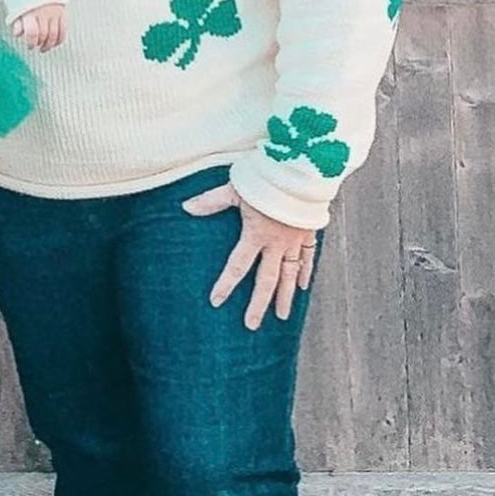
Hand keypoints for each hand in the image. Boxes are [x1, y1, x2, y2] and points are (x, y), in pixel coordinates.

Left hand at [12, 3, 66, 51]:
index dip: (31, 43)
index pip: (32, 33)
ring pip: (54, 35)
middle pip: (43, 35)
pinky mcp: (62, 12)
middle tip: (36, 46)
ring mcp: (54, 12)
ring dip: (49, 45)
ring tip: (44, 48)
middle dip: (39, 43)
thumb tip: (18, 34)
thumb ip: (17, 22)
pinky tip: (54, 44)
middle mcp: (43, 12)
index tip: (29, 47)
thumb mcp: (18, 8)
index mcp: (30, 11)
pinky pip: (63, 31)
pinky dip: (59, 40)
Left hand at [182, 181, 316, 330]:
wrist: (305, 170)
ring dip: (285, 296)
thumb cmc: (268, 177)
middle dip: (259, 304)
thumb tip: (185, 207)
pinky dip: (305, 272)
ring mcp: (295, 240)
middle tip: (251, 326)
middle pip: (266, 280)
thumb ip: (211, 201)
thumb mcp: (236, 188)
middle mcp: (277, 243)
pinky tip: (302, 287)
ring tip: (282, 316)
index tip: (216, 302)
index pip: (238, 266)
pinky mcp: (309, 232)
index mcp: (256, 235)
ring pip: (289, 274)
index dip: (226, 284)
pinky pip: (308, 257)